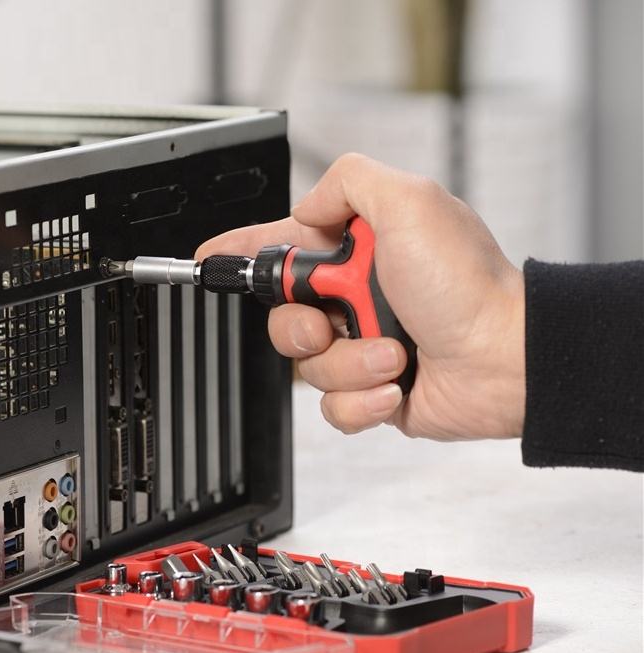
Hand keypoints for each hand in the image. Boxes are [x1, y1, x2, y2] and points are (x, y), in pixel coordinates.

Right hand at [197, 153, 524, 440]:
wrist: (506, 359)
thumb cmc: (468, 285)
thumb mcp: (410, 201)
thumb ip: (348, 183)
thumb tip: (307, 206)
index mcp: (356, 252)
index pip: (282, 246)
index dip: (241, 253)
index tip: (209, 258)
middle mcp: (354, 299)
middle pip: (282, 317)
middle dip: (301, 324)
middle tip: (335, 319)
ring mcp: (362, 346)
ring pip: (307, 367)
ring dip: (350, 362)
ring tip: (395, 353)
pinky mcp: (371, 389)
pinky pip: (333, 407)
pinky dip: (363, 398)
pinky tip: (397, 384)